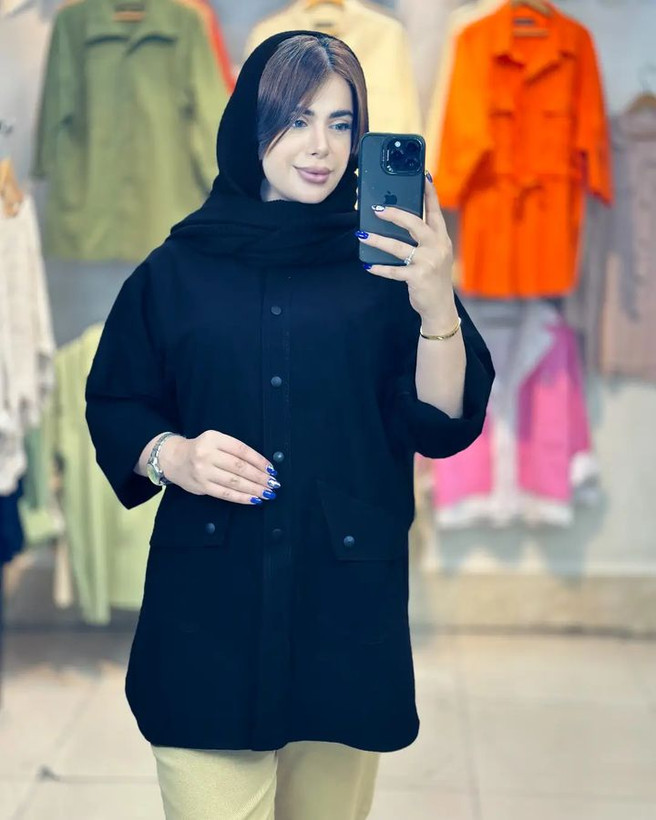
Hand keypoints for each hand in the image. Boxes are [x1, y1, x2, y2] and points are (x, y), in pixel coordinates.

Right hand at [160, 431, 279, 504]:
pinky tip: (254, 499)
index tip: (271, 469)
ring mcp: (203, 471)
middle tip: (274, 484)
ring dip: (254, 489)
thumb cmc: (201, 449)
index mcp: (214, 439)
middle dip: (259, 477)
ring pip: (234, 482)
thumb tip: (262, 465)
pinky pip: (225, 494)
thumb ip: (234, 450)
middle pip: (239, 467)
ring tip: (268, 493)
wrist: (173, 458)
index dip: (259, 460)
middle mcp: (207, 454)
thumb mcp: (215, 440)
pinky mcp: (201, 486)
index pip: (241, 450)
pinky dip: (242, 497)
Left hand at [357, 173, 455, 323]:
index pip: (434, 210)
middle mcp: (437, 246)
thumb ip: (422, 238)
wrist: (440, 306)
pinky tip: (367, 265)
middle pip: (414, 224)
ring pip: (398, 247)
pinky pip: (394, 271)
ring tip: (361, 235)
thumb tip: (396, 220)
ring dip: (378, 240)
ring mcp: (428, 262)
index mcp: (441, 237)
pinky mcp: (418, 277)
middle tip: (376, 209)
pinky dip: (379, 268)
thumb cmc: (433, 276)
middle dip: (395, 214)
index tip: (423, 175)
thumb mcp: (434, 254)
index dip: (429, 192)